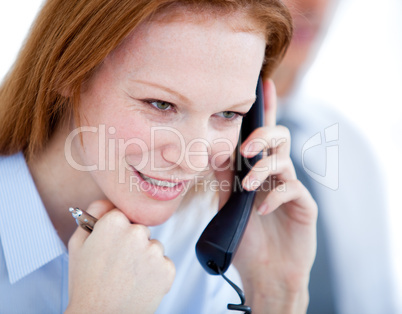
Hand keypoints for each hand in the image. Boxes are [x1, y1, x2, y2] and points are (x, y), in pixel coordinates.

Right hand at [66, 200, 174, 313]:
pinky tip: (139, 284)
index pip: (123, 216)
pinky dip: (155, 273)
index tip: (110, 246)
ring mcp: (154, 251)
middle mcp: (137, 232)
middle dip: (132, 243)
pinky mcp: (167, 269)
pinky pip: (164, 263)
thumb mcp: (78, 245)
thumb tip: (107, 201)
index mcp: (114, 222)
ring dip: (145, 258)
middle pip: (140, 230)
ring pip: (153, 246)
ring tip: (127, 277)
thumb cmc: (86, 284)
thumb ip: (91, 215)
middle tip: (118, 264)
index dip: (115, 232)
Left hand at [216, 80, 316, 312]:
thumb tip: (211, 147)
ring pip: (284, 161)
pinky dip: (274, 197)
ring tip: (247, 188)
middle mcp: (277, 173)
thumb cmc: (244, 234)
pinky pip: (293, 190)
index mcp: (258, 168)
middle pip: (279, 138)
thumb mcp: (226, 201)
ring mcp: (291, 188)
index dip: (266, 108)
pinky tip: (261, 210)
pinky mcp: (304, 206)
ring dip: (263, 170)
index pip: (262, 133)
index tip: (262, 83)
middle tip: (246, 150)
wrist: (262, 270)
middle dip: (263, 136)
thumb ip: (223, 174)